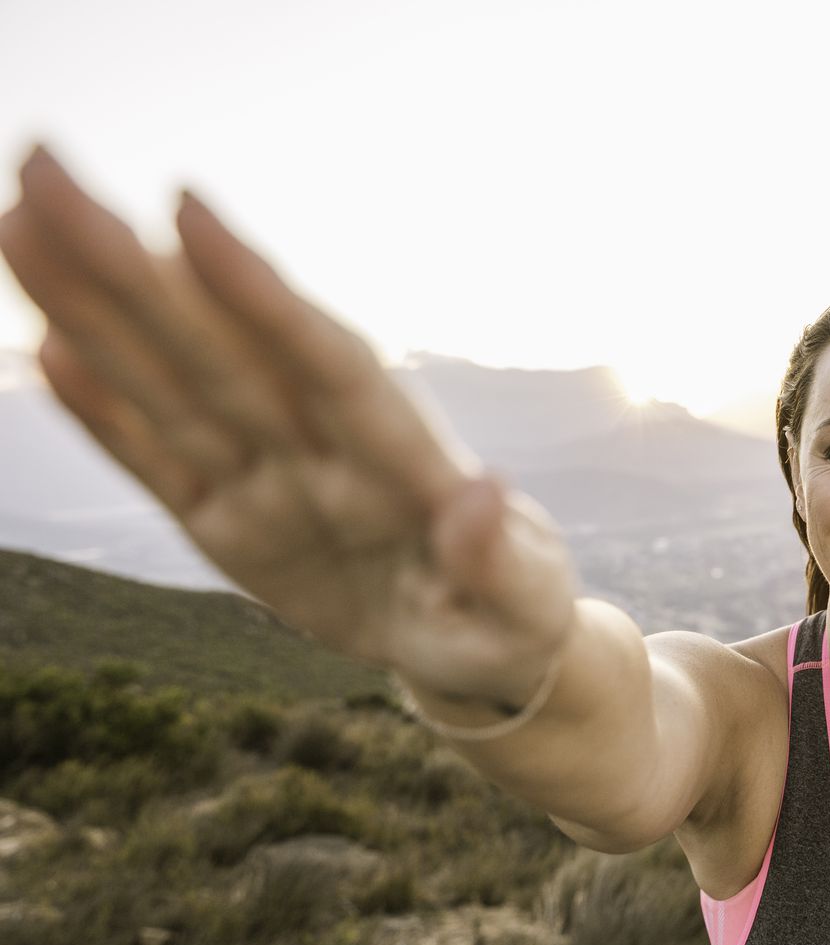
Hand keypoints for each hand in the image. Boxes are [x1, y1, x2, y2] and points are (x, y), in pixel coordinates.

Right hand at [0, 147, 577, 704]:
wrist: (481, 644)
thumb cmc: (515, 614)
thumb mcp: (527, 605)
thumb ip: (501, 560)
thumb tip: (479, 494)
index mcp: (404, 462)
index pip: (326, 361)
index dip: (258, 293)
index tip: (188, 207)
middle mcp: (324, 452)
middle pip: (220, 348)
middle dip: (131, 264)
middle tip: (43, 162)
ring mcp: (271, 483)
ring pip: (171, 386)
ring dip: (95, 310)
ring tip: (22, 220)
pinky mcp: (231, 524)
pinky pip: (158, 461)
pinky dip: (105, 413)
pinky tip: (52, 346)